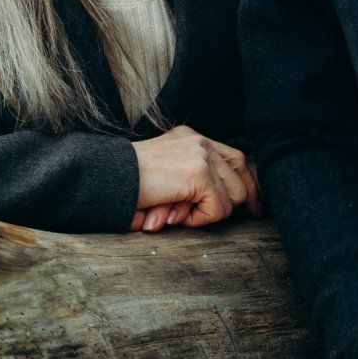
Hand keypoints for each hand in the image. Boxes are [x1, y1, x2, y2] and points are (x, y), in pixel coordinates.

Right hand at [129, 125, 262, 230]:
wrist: (106, 178)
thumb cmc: (128, 183)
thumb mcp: (166, 175)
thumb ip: (192, 180)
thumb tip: (224, 205)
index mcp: (192, 138)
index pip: (235, 158)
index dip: (246, 183)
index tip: (251, 205)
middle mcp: (199, 141)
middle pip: (242, 173)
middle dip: (242, 200)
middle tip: (231, 217)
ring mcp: (200, 155)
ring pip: (234, 196)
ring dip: (210, 213)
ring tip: (180, 214)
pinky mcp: (198, 173)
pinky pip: (218, 209)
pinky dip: (199, 220)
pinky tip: (174, 215)